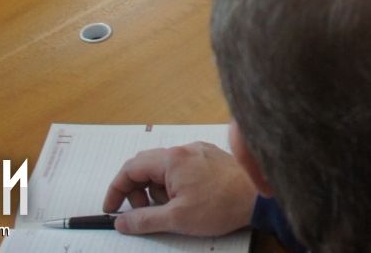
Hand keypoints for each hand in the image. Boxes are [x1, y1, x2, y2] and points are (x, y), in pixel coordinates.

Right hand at [103, 142, 256, 236]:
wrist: (259, 197)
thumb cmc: (222, 205)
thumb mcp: (177, 218)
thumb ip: (144, 219)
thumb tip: (122, 222)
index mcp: (173, 160)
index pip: (131, 168)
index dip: (117, 189)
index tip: (111, 208)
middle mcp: (184, 149)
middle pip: (146, 165)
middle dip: (138, 190)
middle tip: (141, 212)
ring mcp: (198, 151)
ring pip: (165, 167)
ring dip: (158, 188)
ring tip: (170, 208)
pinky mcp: (210, 157)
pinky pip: (182, 167)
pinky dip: (174, 183)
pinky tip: (186, 200)